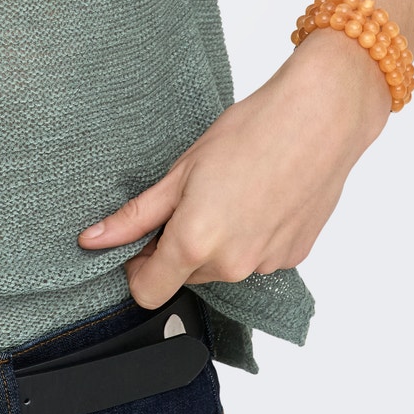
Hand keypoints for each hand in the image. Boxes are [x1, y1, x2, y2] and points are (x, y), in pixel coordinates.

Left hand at [75, 30, 392, 309]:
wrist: (319, 120)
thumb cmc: (251, 133)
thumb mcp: (182, 170)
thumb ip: (137, 215)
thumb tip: (94, 240)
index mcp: (196, 244)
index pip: (147, 292)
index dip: (136, 267)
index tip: (141, 239)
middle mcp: (232, 266)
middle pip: (185, 275)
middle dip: (178, 244)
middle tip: (189, 194)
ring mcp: (267, 266)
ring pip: (222, 266)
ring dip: (215, 240)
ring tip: (228, 189)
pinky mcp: (293, 257)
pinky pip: (256, 258)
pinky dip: (248, 236)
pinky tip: (256, 197)